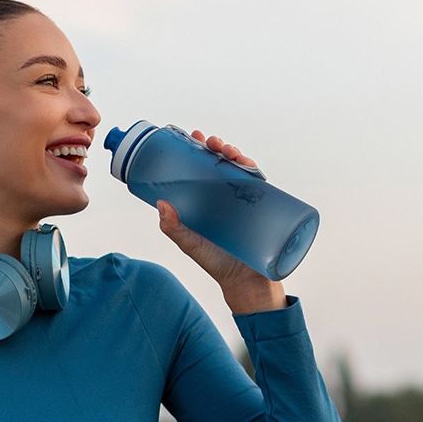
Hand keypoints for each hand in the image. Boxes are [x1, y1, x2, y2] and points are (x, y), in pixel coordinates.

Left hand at [157, 131, 270, 288]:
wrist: (246, 283)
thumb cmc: (216, 263)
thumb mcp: (190, 244)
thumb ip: (174, 228)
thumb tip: (161, 204)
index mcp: (207, 200)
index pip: (202, 169)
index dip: (198, 151)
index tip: (193, 137)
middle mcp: (226, 197)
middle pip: (222, 163)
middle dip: (216, 147)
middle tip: (208, 141)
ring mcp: (244, 201)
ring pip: (240, 169)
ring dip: (234, 153)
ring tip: (225, 149)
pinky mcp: (262, 207)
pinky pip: (260, 183)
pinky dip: (254, 169)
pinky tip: (246, 162)